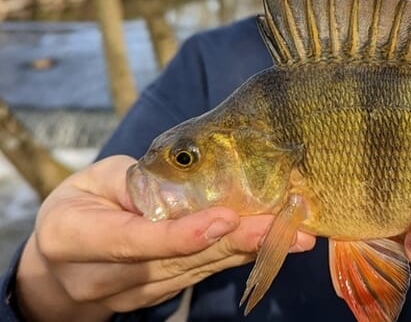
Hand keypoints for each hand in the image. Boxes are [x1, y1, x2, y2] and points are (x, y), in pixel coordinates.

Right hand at [15, 155, 315, 320]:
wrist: (59, 265)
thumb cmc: (80, 207)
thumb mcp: (93, 179)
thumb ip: (132, 179)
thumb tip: (184, 177)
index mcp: (76, 239)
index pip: (134, 242)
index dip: (180, 234)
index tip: (224, 219)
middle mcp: (103, 277)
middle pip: (177, 262)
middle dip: (234, 242)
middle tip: (280, 226)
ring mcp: (133, 294)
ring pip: (196, 272)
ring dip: (246, 252)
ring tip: (291, 234)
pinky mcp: (158, 295)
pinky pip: (200, 276)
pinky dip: (236, 258)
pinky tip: (272, 243)